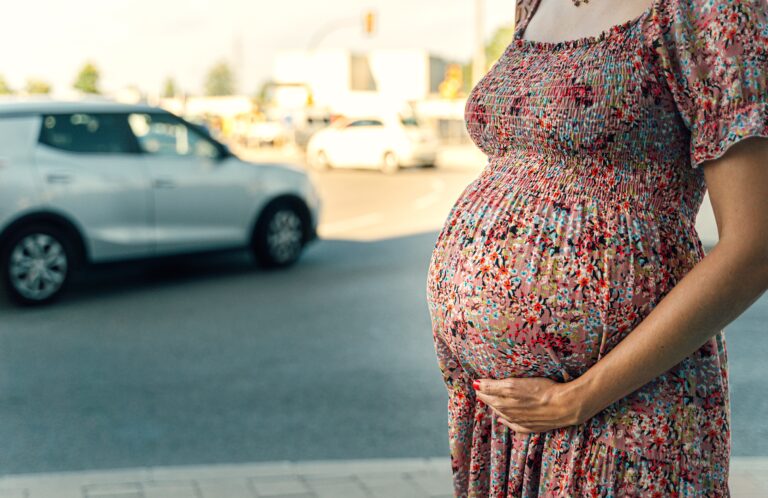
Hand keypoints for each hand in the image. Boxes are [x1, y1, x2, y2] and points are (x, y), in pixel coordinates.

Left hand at [472, 376, 591, 434]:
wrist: (565, 405)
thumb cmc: (543, 389)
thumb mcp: (515, 384)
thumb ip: (493, 385)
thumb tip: (476, 385)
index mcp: (505, 398)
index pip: (486, 391)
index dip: (480, 386)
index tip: (476, 381)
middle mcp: (509, 410)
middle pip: (492, 402)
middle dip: (485, 395)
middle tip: (480, 389)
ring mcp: (519, 419)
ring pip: (500, 412)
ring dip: (494, 405)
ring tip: (489, 400)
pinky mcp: (529, 426)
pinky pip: (512, 425)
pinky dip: (505, 421)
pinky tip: (501, 419)